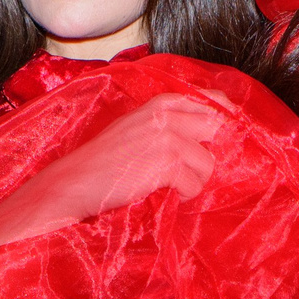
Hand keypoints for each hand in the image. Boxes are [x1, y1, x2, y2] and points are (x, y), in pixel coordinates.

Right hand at [0, 92, 229, 261]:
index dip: (223, 122)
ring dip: (190, 181)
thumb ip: (171, 124)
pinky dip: (180, 196)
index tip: (217, 140)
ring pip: (207, 165)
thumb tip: (216, 128)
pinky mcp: (167, 162)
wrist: (74, 184)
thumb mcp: (137, 130)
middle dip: (206, 154)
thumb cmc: (104, 162)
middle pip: (218, 131)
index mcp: (161, 102)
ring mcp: (168, 137)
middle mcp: (167, 114)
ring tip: (160, 184)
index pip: (215, 102)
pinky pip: (193, 186)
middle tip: (181, 169)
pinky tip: (157, 193)